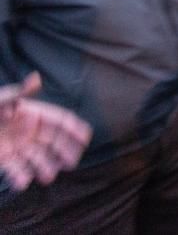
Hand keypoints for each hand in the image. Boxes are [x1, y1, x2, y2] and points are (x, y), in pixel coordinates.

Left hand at [0, 73, 91, 191]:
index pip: (59, 120)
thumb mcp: (0, 99)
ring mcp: (18, 145)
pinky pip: (16, 169)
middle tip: (71, 162)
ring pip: (38, 157)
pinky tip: (23, 182)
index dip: (74, 127)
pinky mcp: (5, 159)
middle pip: (54, 141)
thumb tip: (36, 78)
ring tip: (48, 176)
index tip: (86, 137)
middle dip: (65, 151)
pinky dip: (20, 176)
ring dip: (45, 166)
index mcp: (33, 113)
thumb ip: (19, 92)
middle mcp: (29, 130)